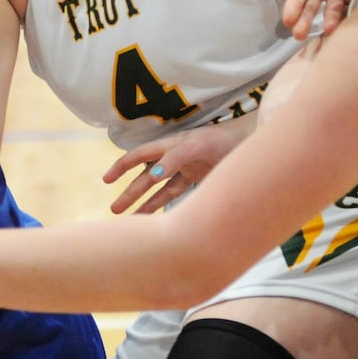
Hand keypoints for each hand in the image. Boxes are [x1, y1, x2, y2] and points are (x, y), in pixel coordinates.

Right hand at [100, 119, 251, 214]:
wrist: (250, 143)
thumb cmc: (223, 139)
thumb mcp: (197, 145)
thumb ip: (174, 159)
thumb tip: (151, 176)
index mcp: (169, 144)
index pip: (139, 155)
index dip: (122, 166)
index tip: (106, 180)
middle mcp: (174, 157)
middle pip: (146, 177)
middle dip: (129, 192)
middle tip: (114, 210)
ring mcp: (185, 169)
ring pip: (158, 189)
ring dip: (144, 203)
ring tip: (130, 219)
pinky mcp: (197, 180)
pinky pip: (175, 195)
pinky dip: (164, 205)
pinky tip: (155, 218)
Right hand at [282, 0, 355, 39]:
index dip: (293, 6)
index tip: (288, 21)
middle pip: (310, 4)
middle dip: (305, 19)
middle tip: (299, 34)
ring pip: (329, 9)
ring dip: (327, 21)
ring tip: (327, 32)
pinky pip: (347, 7)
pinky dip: (346, 16)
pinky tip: (346, 25)